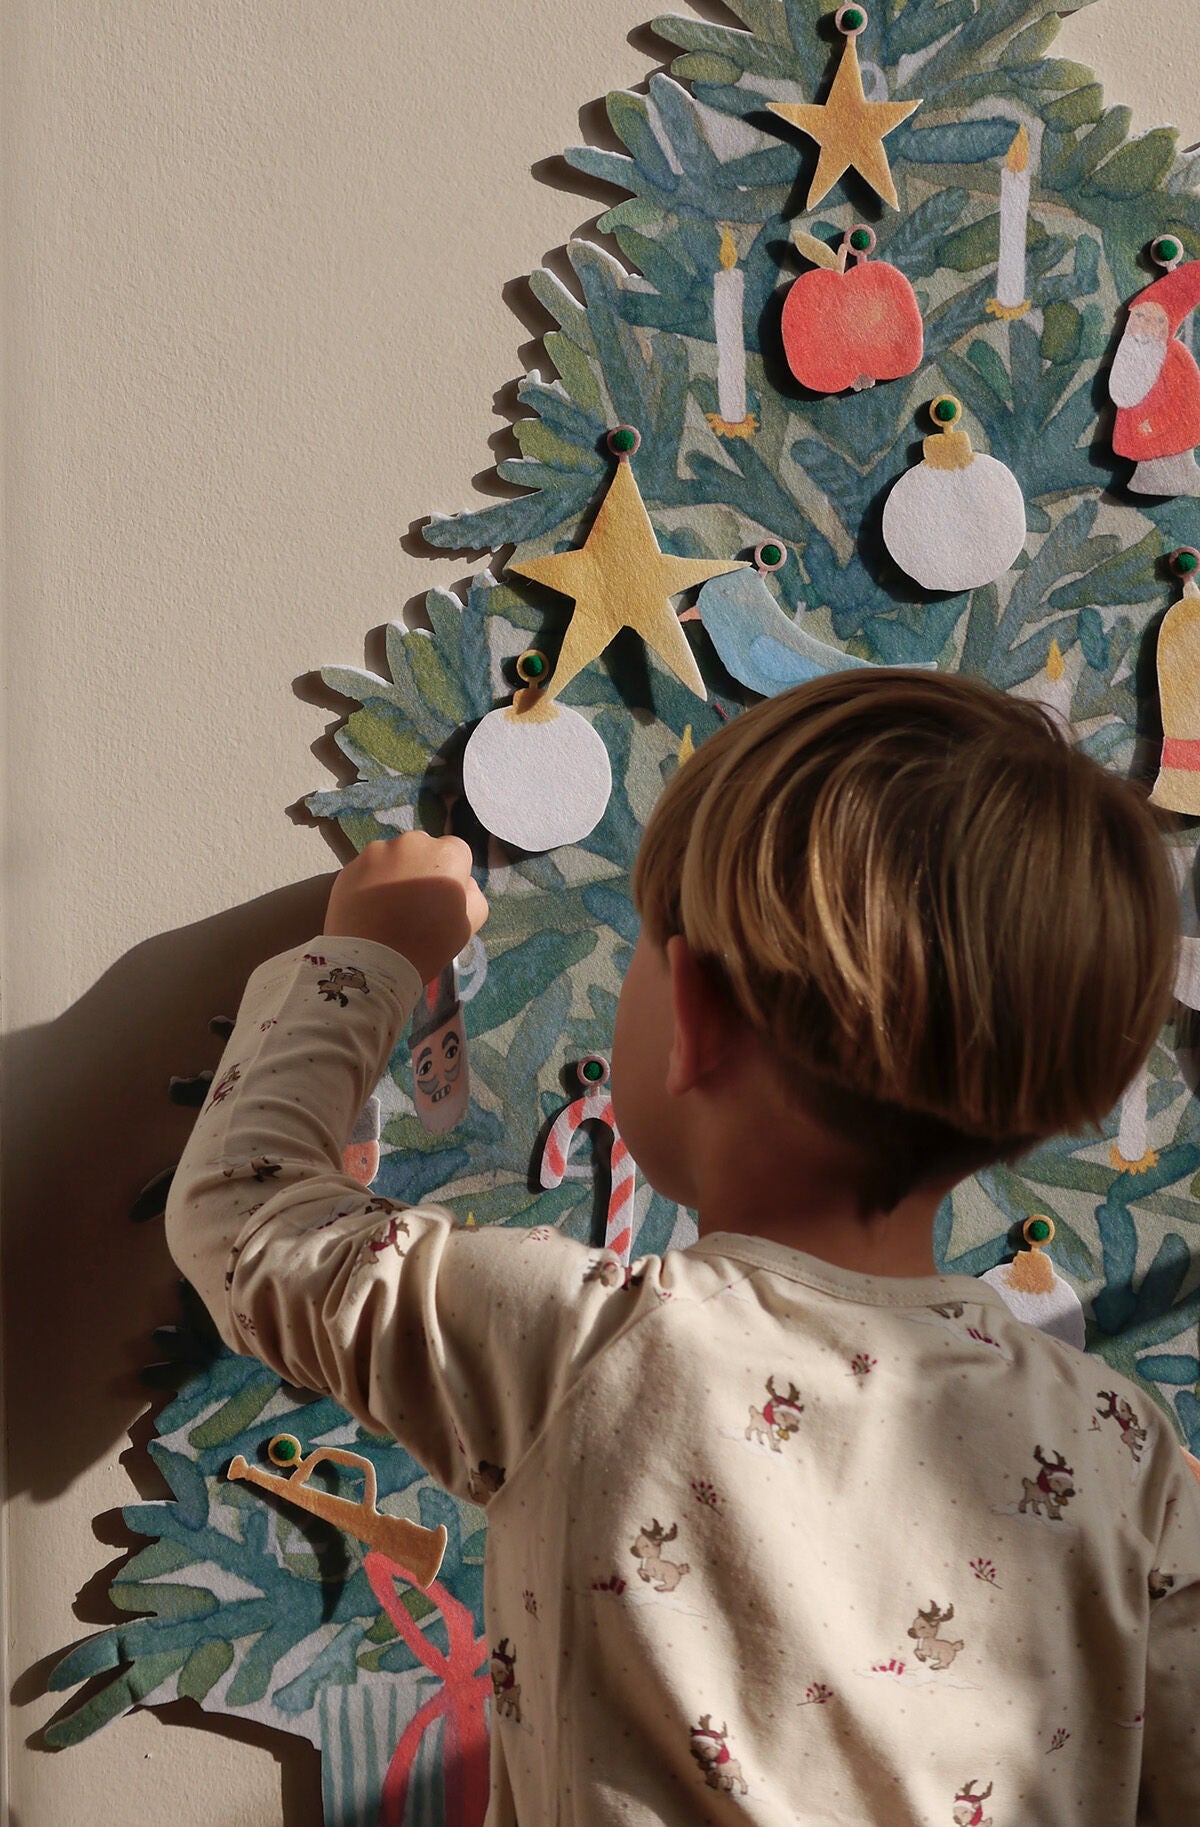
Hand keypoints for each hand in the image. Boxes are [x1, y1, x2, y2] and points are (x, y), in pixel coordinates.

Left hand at [323, 832, 488, 984]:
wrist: (374, 963)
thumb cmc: (428, 945)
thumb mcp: (469, 924)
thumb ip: (472, 894)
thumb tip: (461, 882)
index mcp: (446, 854)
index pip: (456, 851)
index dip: (452, 874)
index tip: (443, 897)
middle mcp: (412, 842)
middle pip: (422, 849)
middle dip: (422, 867)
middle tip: (415, 902)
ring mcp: (377, 852)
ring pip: (393, 857)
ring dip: (395, 872)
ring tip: (389, 906)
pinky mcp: (350, 866)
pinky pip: (368, 869)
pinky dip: (370, 882)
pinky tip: (370, 909)